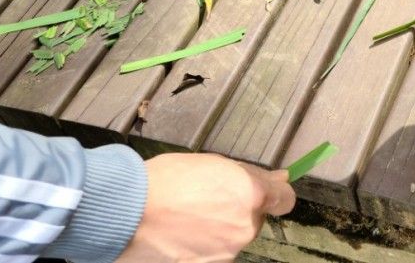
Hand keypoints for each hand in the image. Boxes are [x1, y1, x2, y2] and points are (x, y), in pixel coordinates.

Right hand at [116, 153, 295, 262]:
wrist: (129, 213)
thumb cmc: (166, 181)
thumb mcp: (213, 163)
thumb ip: (251, 175)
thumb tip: (279, 179)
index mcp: (251, 195)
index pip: (285, 200)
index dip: (277, 194)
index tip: (269, 191)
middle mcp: (244, 227)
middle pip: (254, 218)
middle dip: (240, 209)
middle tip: (210, 197)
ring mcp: (227, 251)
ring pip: (234, 236)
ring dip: (220, 227)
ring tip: (189, 214)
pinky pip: (215, 251)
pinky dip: (204, 243)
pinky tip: (183, 231)